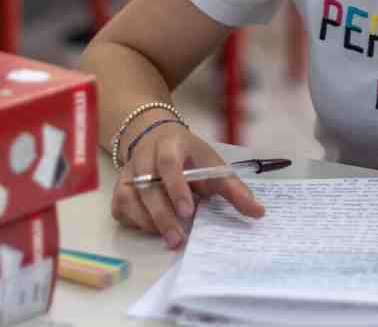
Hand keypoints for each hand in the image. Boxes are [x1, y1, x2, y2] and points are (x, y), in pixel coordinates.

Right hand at [110, 119, 264, 248]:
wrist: (158, 138)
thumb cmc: (190, 156)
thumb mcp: (213, 165)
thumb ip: (234, 189)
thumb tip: (259, 213)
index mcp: (169, 145)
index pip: (168, 163)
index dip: (176, 187)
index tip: (189, 211)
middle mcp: (142, 157)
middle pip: (146, 187)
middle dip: (162, 215)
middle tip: (178, 239)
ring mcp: (127, 174)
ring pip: (128, 199)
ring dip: (148, 222)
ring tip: (170, 238)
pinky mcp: (118, 189)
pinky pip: (120, 210)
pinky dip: (136, 222)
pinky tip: (153, 229)